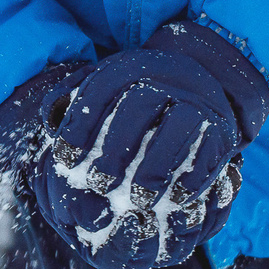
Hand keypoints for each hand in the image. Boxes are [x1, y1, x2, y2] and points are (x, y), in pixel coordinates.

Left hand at [39, 21, 268, 268]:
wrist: (198, 81)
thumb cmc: (135, 97)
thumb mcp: (103, 91)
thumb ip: (73, 103)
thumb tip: (48, 119)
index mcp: (128, 67)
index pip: (100, 90)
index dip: (79, 126)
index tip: (65, 161)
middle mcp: (164, 77)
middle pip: (140, 105)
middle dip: (117, 148)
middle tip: (99, 184)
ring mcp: (196, 100)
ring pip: (179, 127)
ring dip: (157, 167)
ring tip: (137, 200)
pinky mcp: (220, 127)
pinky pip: (210, 149)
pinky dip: (193, 177)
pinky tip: (175, 199)